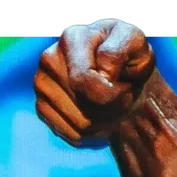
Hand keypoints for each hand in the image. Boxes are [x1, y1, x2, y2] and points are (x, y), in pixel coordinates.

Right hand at [35, 19, 155, 147]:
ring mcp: (42, 85)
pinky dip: (94, 134)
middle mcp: (49, 60)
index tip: (126, 85)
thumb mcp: (134, 43)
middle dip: (113, 109)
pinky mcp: (42, 107)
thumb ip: (118, 51)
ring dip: (106, 122)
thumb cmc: (128, 55)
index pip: (85, 82)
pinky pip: (74, 136)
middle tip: (120, 94)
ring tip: (111, 104)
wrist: (120, 70)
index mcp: (72, 40)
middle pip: (88, 109)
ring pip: (82, 126)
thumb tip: (102, 74)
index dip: (113, 94)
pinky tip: (100, 116)